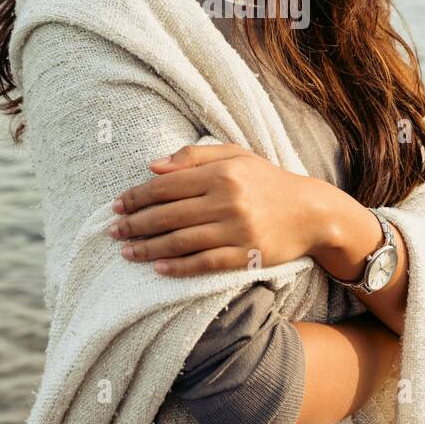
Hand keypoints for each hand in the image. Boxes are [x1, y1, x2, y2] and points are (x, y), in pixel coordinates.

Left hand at [107, 143, 325, 275]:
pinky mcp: (246, 255)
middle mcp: (227, 200)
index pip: (166, 185)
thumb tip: (152, 165)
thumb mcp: (235, 155)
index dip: (136, 196)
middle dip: (135, 224)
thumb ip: (193, 156)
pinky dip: (178, 267)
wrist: (311, 211)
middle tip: (113, 232)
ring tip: (127, 252)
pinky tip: (158, 268)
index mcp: (221, 172)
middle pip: (168, 215)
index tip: (116, 205)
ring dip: (148, 248)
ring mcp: (237, 229)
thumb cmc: (267, 181)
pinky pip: (205, 263)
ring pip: (181, 241)